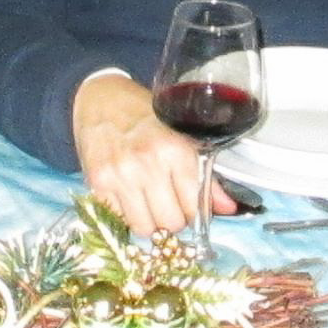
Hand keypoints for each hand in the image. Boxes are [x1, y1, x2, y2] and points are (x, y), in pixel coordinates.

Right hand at [71, 73, 235, 237]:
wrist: (102, 99)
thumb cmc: (146, 116)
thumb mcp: (181, 137)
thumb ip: (205, 175)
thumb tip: (229, 208)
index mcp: (175, 151)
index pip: (193, 208)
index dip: (193, 213)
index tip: (187, 206)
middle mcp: (148, 164)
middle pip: (170, 223)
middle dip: (172, 219)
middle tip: (168, 205)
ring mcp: (120, 175)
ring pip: (144, 228)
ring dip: (149, 222)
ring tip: (148, 204)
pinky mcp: (97, 182)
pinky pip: (118, 219)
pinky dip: (125, 215)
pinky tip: (128, 197)